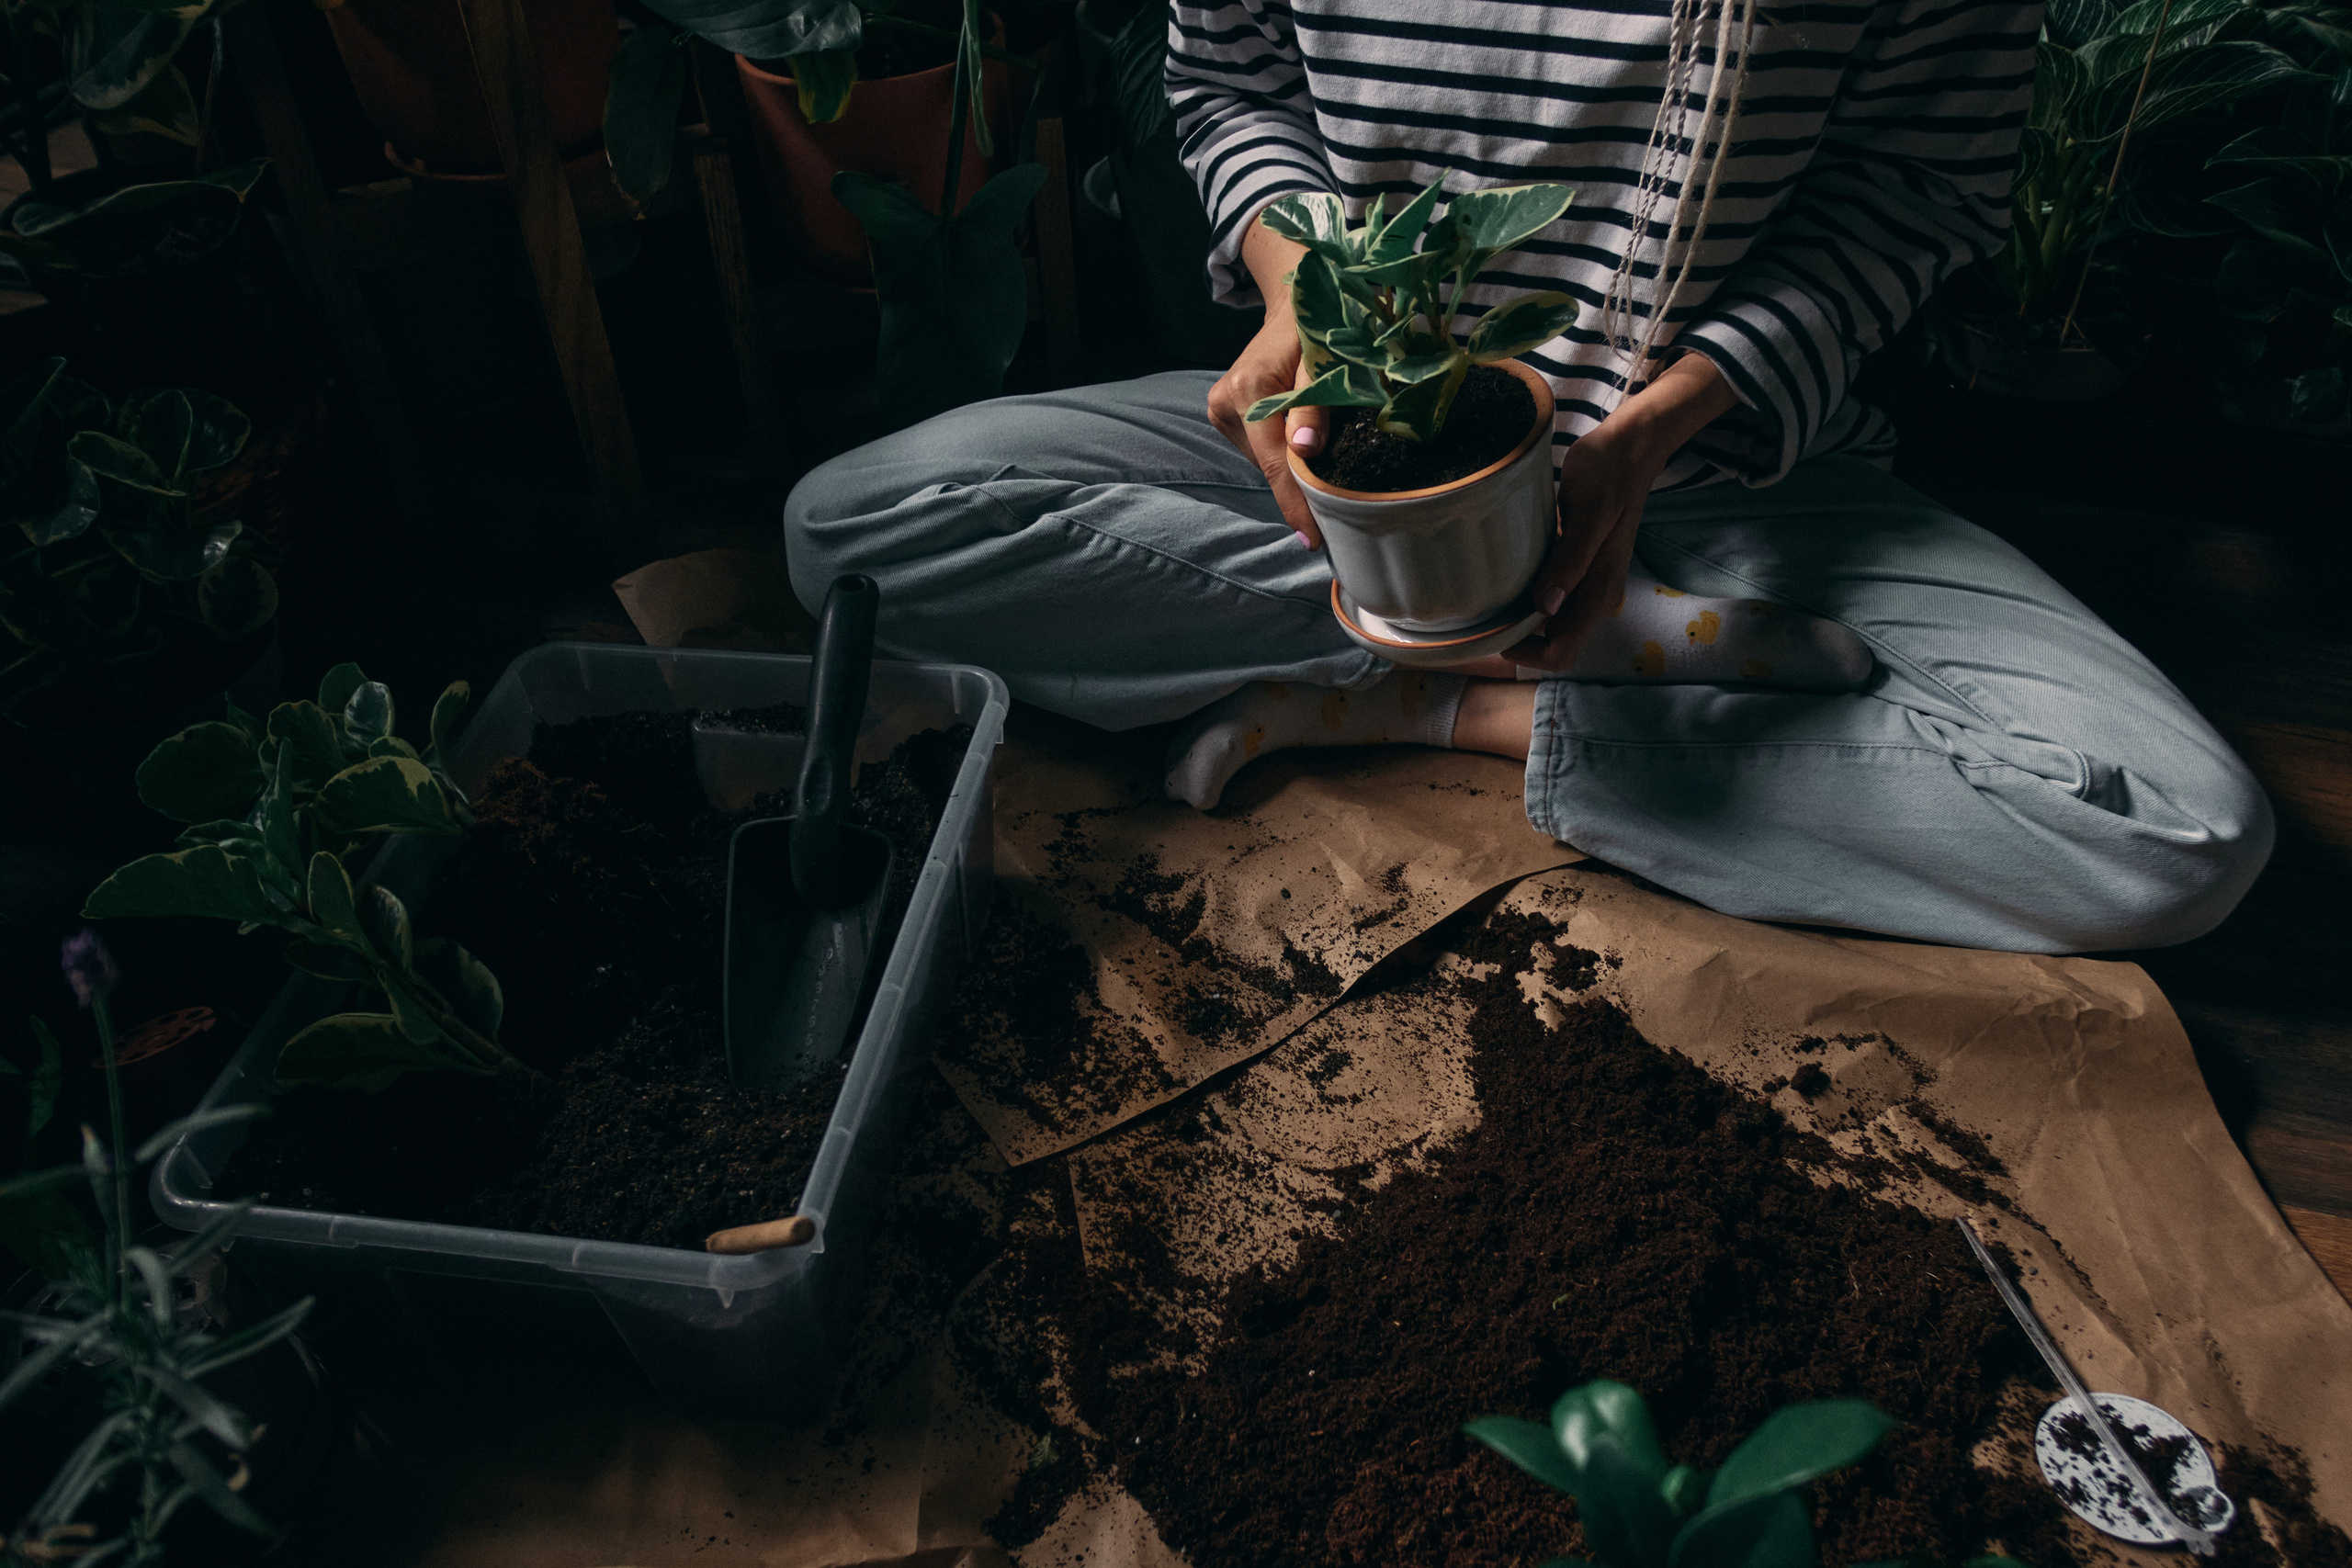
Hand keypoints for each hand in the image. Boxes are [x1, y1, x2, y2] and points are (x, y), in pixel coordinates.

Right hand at [1208, 318, 1327, 546]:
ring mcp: (1220, 408)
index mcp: (1249, 389)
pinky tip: (1298, 443)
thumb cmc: (1318, 329)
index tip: (1313, 540)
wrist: (1294, 303)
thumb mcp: (1326, 362)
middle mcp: (1225, 402)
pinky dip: (1280, 452)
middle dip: (1298, 487)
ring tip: (1320, 462)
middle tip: (1333, 511)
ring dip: (1290, 466)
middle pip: (1268, 464)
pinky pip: (1258, 447)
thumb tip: (1305, 452)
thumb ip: (1315, 406)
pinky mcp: (1223, 411)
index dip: (1295, 503)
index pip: (1275, 462)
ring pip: (1263, 459)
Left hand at [1506, 353, 1740, 670]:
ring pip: (1549, 622)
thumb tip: (1546, 606)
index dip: (1527, 654)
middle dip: (1518, 641)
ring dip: (1520, 621)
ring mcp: (1585, 581)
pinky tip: (1503, 578)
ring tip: (1487, 599)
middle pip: (1553, 642)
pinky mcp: (1576, 565)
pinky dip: (1525, 597)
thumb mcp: (1588, 514)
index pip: (1562, 651)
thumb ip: (1571, 561)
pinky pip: (1548, 597)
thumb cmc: (1607, 473)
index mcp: (1600, 590)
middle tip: (1481, 618)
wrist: (1629, 447)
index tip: (1494, 634)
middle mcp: (1593, 594)